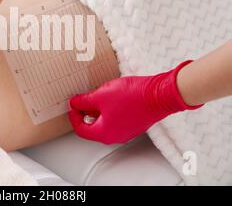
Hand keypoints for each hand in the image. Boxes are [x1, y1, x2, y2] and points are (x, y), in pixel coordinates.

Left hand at [68, 61, 202, 143]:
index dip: (73, 116)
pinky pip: (116, 119)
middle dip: (86, 112)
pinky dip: (109, 110)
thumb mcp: (101, 95)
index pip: (81, 130)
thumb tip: (75, 103)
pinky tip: (110, 96)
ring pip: (105, 122)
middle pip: (93, 127)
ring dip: (98, 110)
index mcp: (104, 133)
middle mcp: (115, 136)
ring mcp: (126, 131)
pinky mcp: (134, 124)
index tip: (72, 105)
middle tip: (83, 99)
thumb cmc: (131, 97)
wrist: (159, 94)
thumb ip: (84, 101)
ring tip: (97, 95)